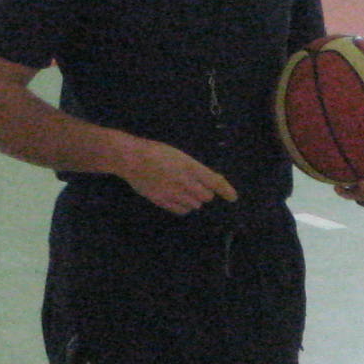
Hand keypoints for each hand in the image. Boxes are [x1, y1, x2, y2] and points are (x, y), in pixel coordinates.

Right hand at [117, 137, 238, 214]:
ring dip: (194, 200)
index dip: (226, 190)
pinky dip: (183, 207)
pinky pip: (181, 211)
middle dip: (205, 193)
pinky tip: (178, 199)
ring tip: (183, 191)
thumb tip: (212, 182)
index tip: (233, 198)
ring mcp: (173, 193)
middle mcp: (184, 182)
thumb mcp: (180, 156)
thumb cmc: (156, 152)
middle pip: (206, 197)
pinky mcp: (162, 201)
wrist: (131, 158)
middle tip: (197, 186)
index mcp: (190, 167)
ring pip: (194, 205)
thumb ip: (196, 169)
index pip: (215, 181)